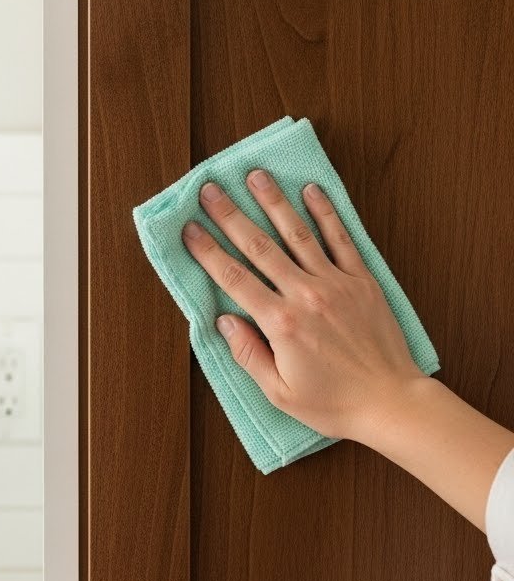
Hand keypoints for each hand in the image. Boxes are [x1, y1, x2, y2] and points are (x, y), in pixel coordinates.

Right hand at [182, 170, 425, 442]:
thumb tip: (224, 321)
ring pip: (297, 234)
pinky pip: (340, 240)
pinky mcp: (362, 281)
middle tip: (211, 190)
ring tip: (256, 176)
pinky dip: (325, 213)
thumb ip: (248, 354)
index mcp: (281, 324)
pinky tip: (311, 191)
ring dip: (274, 202)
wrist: (390, 401)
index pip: (234, 279)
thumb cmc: (334, 403)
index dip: (208, 251)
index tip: (189, 229)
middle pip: (260, 247)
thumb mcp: (279, 392)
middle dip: (231, 216)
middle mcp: (306, 295)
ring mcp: (336, 283)